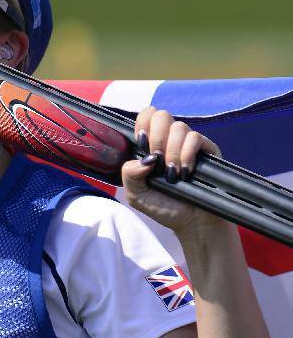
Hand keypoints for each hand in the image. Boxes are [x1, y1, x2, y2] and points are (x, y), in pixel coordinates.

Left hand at [122, 106, 225, 237]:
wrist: (191, 222)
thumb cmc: (164, 207)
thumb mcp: (136, 195)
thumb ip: (129, 174)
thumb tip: (143, 158)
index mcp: (150, 145)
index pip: (146, 117)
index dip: (142, 124)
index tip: (143, 145)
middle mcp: (169, 140)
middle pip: (161, 115)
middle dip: (156, 138)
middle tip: (157, 160)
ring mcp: (188, 144)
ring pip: (179, 127)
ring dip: (172, 151)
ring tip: (173, 174)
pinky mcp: (207, 150)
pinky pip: (195, 137)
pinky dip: (187, 154)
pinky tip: (185, 171)